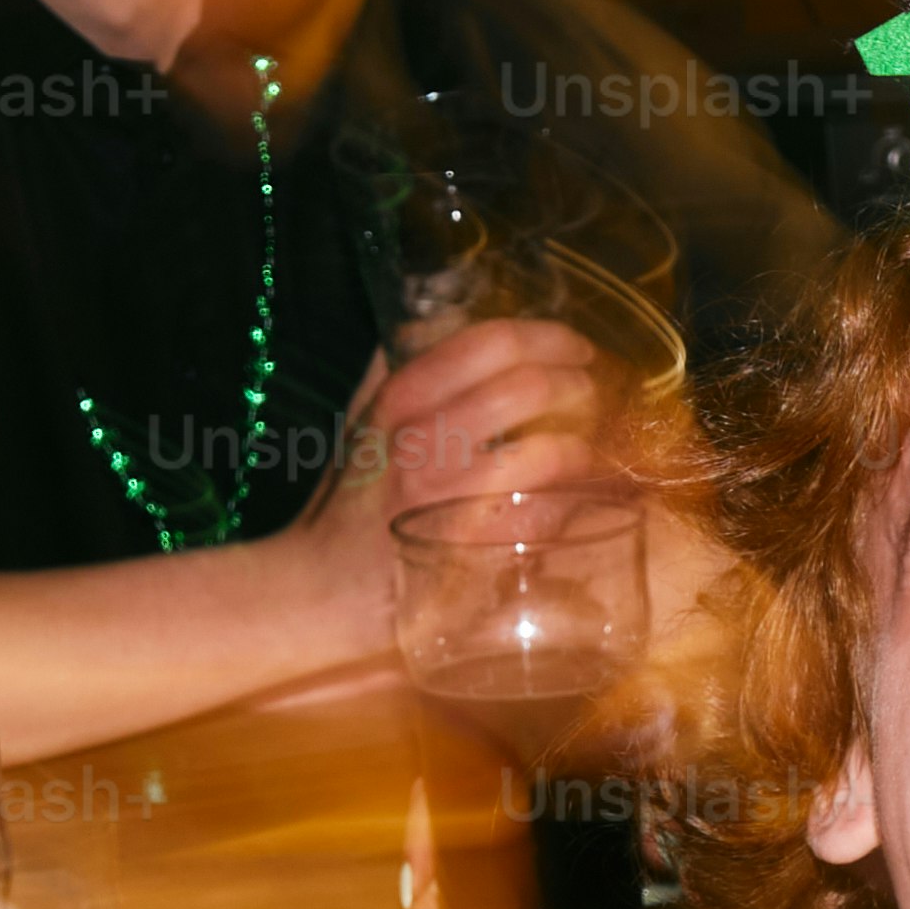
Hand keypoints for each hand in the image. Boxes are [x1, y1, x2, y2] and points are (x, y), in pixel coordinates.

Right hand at [294, 313, 622, 595]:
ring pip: (547, 452)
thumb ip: (393, 367)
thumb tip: (440, 321)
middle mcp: (423, 442)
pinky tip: (581, 501)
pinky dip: (574, 504)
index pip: (488, 342)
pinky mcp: (469, 552)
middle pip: (528, 387)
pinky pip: (544, 516)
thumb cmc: (347, 503)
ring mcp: (448, 500)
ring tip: (591, 450)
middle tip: (593, 397)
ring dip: (584, 448)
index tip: (576, 348)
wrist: (317, 588)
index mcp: (399, 398)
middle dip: (579, 387)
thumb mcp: (360, 421)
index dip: (548, 337)